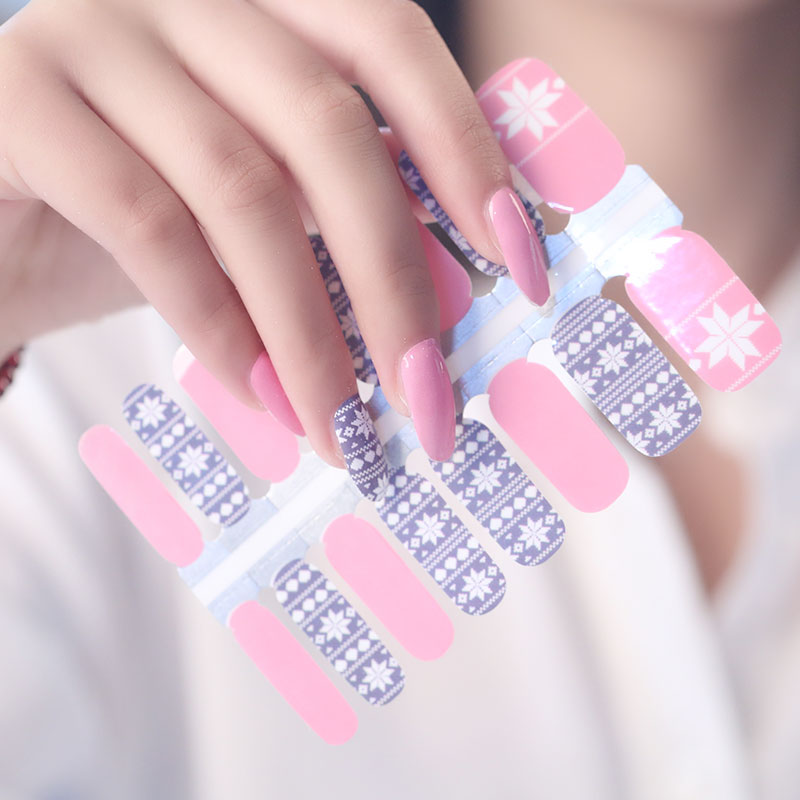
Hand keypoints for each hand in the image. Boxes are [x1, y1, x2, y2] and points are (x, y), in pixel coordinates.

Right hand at [0, 0, 543, 469]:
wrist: (4, 218)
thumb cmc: (152, 215)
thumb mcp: (264, 200)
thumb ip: (341, 216)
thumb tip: (449, 299)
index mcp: (267, 2)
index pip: (391, 46)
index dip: (466, 154)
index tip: (519, 269)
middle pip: (326, 127)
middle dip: (392, 279)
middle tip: (428, 395)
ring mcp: (95, 34)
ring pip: (241, 184)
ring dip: (305, 328)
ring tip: (340, 425)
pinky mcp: (18, 101)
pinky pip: (143, 219)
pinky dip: (213, 320)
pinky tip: (255, 391)